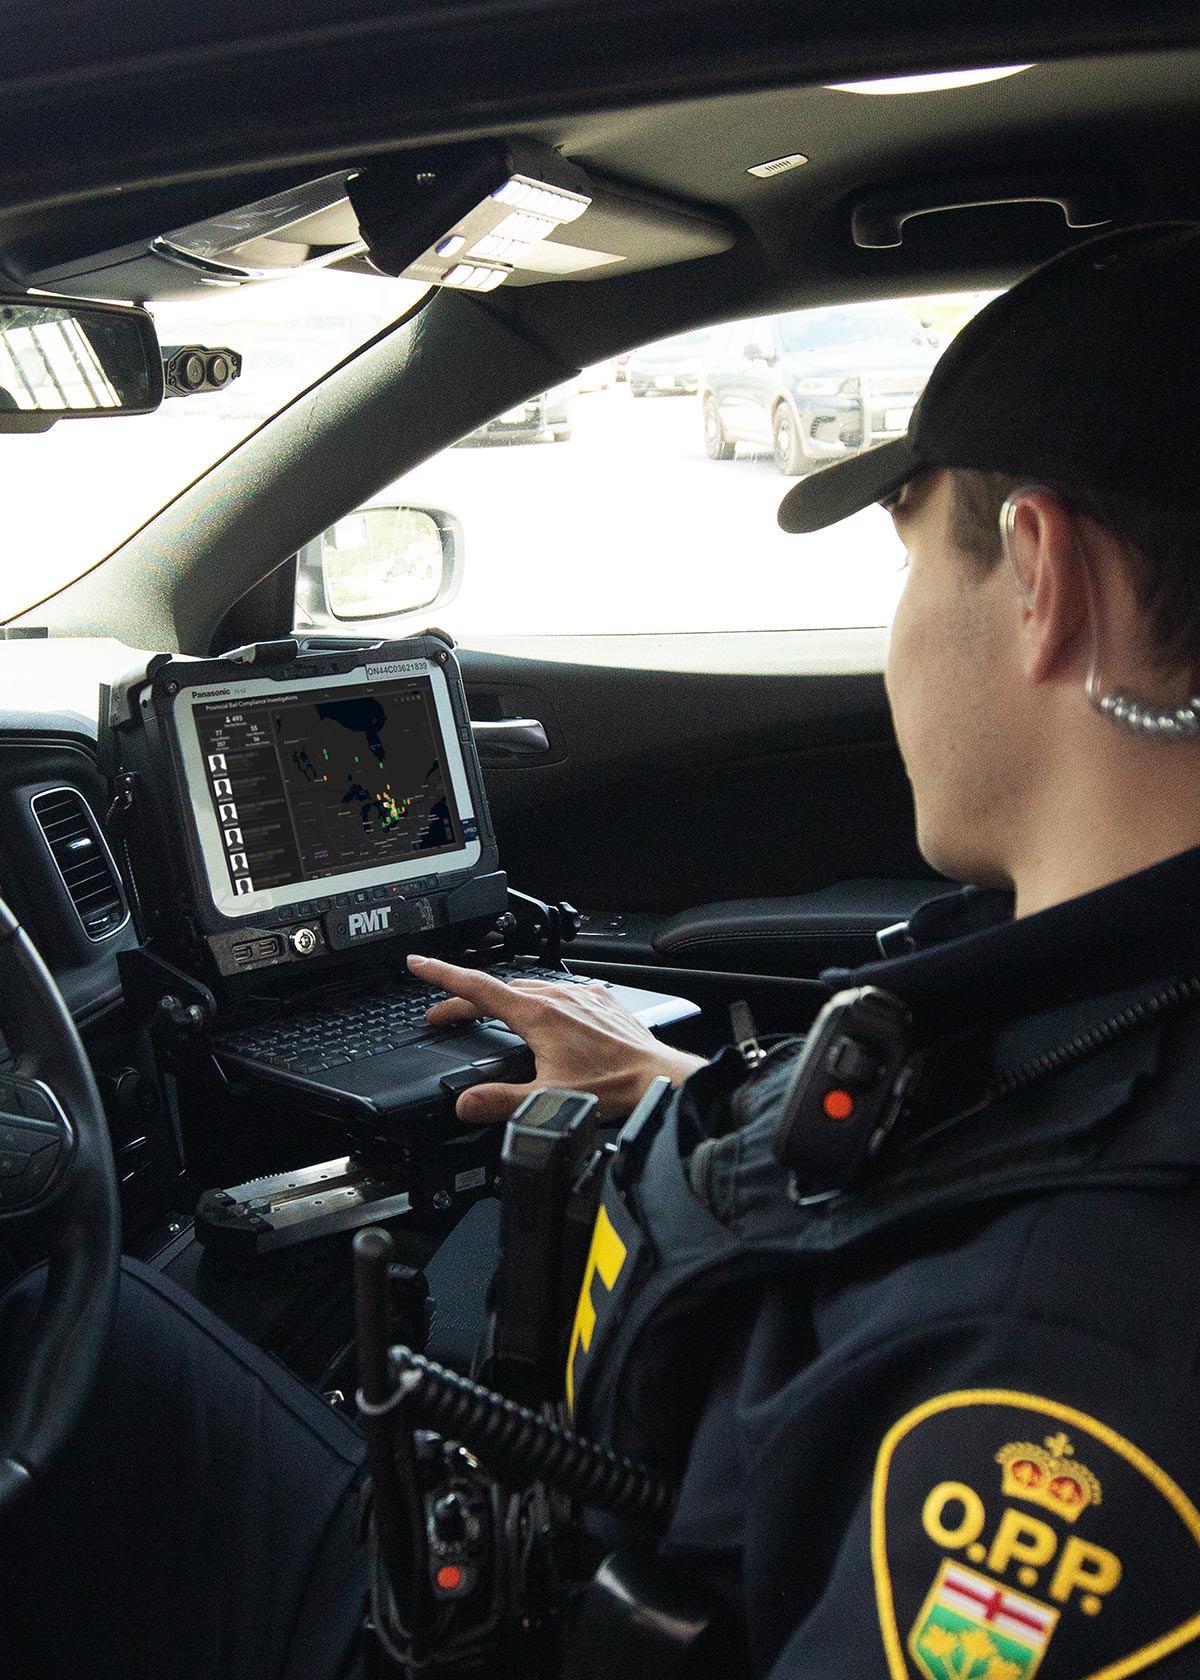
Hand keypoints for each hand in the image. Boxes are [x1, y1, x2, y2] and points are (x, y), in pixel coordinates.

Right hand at [407, 953, 705, 1122]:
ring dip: (503, 999)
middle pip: (498, 989)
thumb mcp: (547, 1099)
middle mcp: (557, 997)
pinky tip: (543, 1014)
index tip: (419, 964)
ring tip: (487, 1014)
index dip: (442, 975)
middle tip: (445, 1015)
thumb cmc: (612, 1086)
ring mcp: (580, 996)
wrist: (657, 1078)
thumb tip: (465, 1103)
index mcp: (537, 1014)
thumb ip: (501, 1101)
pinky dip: (540, 1000)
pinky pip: (561, 992)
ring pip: (530, 988)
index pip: (477, 987)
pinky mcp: (599, 1001)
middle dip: (466, 999)